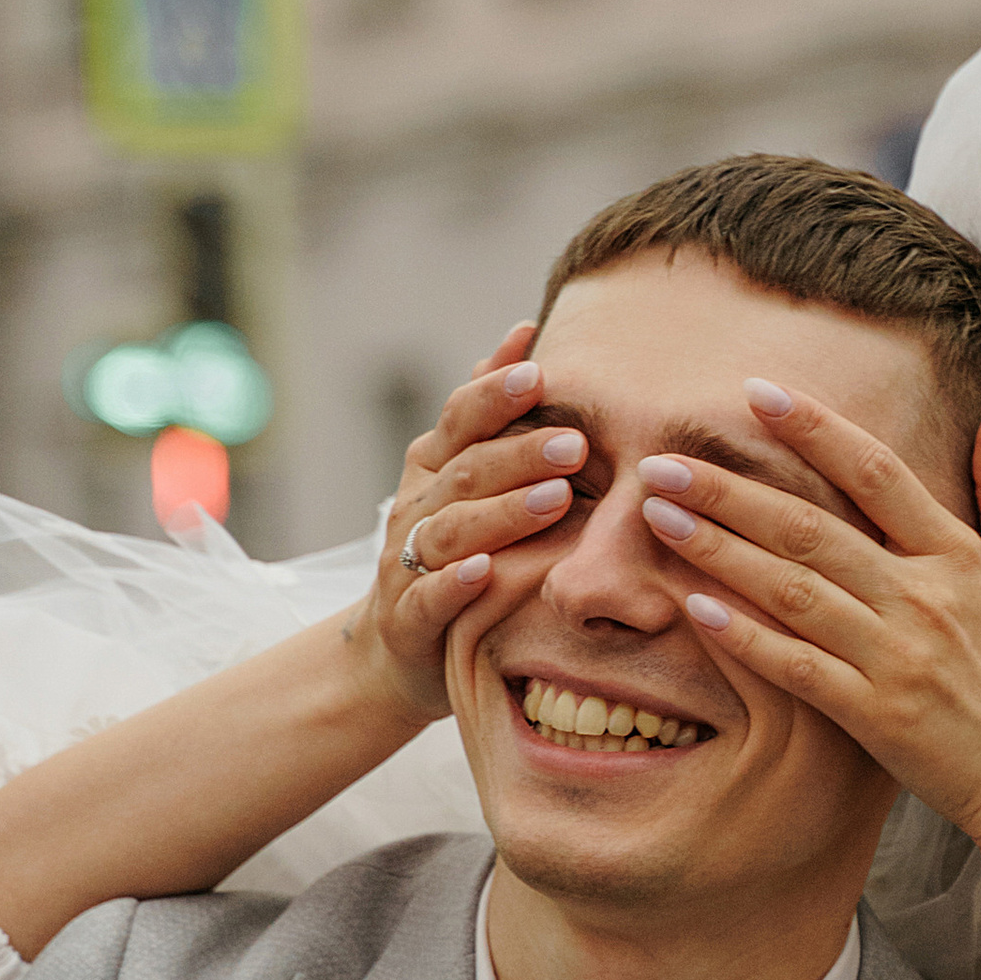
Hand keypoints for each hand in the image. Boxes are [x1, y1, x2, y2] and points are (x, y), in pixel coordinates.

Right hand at [351, 324, 585, 727]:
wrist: (403, 646)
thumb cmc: (458, 548)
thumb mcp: (470, 476)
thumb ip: (493, 412)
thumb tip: (524, 333)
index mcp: (434, 465)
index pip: (460, 419)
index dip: (495, 395)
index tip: (541, 373)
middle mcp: (416, 506)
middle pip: (465, 472)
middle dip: (521, 455)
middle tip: (577, 444)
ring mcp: (405, 562)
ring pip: (450, 531)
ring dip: (502, 514)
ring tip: (555, 500)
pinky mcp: (408, 619)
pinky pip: (427, 597)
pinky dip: (454, 583)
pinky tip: (486, 571)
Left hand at [634, 381, 980, 852]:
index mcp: (960, 557)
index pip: (877, 472)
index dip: (814, 428)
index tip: (756, 393)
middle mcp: (926, 598)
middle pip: (811, 528)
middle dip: (730, 490)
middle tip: (663, 461)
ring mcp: (898, 656)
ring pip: (792, 590)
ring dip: (719, 550)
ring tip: (659, 516)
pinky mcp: (876, 715)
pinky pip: (797, 667)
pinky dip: (746, 636)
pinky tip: (695, 605)